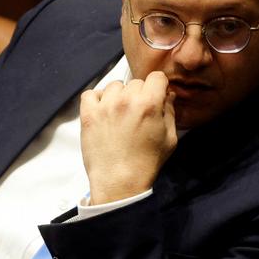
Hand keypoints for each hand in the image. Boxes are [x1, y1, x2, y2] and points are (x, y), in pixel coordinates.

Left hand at [80, 71, 176, 204]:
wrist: (119, 181)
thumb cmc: (147, 162)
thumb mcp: (170, 139)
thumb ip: (170, 112)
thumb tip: (168, 95)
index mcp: (149, 103)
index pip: (156, 77)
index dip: (159, 86)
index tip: (156, 96)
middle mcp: (126, 99)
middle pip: (136, 82)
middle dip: (140, 94)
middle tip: (138, 112)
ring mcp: (105, 105)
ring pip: (114, 86)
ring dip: (119, 95)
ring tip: (119, 113)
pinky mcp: (88, 114)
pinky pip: (91, 94)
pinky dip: (97, 99)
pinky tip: (103, 112)